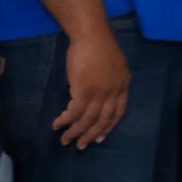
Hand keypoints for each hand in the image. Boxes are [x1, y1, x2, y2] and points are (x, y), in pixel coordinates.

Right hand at [55, 28, 131, 148]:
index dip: (109, 126)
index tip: (101, 137)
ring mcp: (100, 93)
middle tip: (81, 145)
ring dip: (75, 132)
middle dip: (91, 135)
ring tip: (65, 140)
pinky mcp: (84, 91)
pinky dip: (65, 120)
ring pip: (87, 120)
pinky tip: (57, 124)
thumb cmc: (100, 46)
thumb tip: (98, 95)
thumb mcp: (114, 66)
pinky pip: (74, 112)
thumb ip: (110, 82)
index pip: (118, 112)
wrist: (92, 35)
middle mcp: (114, 93)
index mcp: (123, 86)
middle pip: (103, 120)